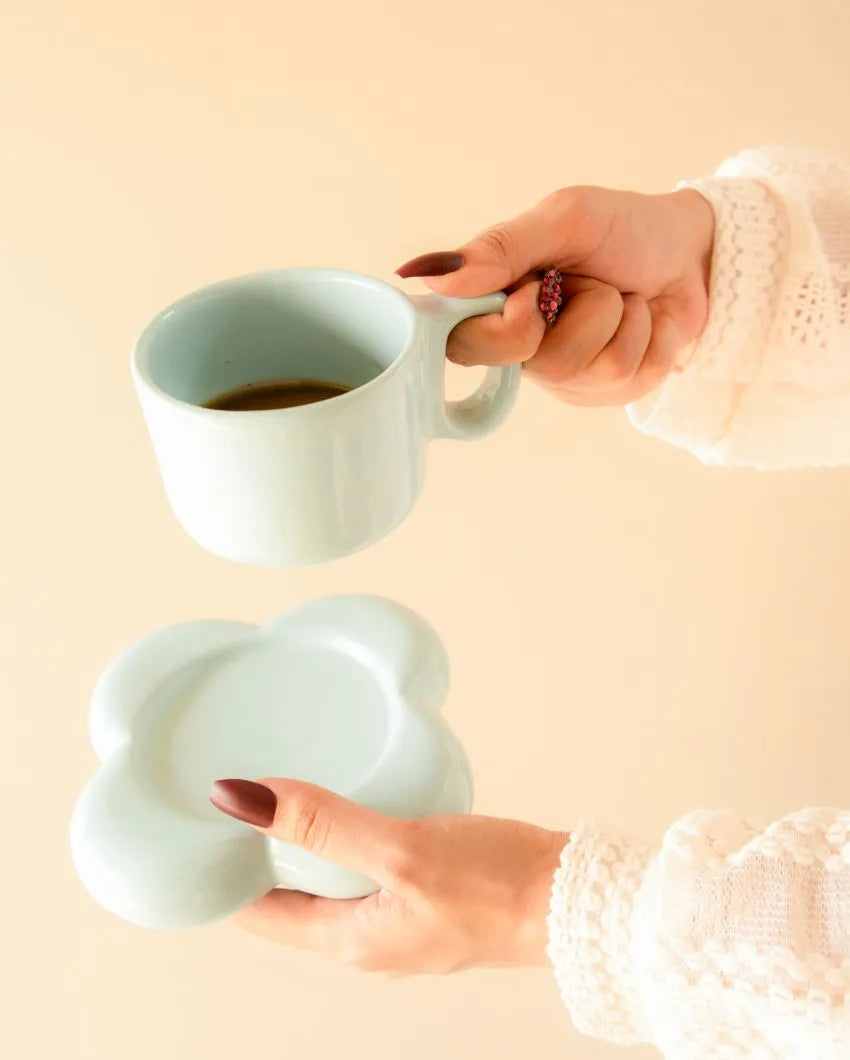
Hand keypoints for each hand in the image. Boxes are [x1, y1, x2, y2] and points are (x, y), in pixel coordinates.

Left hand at [209, 778, 566, 974]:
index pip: (258, 914)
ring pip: (331, 886)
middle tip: (239, 799)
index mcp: (351, 941)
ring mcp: (401, 924)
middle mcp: (369, 941)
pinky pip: (368, 875)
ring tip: (287, 795)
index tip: (199, 827)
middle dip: (259, 857)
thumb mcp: (399, 849)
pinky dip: (348, 842)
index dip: (221, 874)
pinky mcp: (429, 902)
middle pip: (291, 900)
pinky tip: (357, 807)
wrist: (573, 900)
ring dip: (306, 847)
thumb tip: (241, 799)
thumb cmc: (494, 886)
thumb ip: (324, 823)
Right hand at [396, 186, 713, 405]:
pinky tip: (646, 320)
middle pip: (540, 364)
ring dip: (625, 318)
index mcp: (496, 304)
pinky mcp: (609, 393)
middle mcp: (523, 349)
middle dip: (586, 312)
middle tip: (592, 284)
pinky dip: (652, 336)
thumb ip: (501, 246)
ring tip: (624, 297)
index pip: (464, 345)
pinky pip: (632, 377)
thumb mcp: (565, 218)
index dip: (508, 328)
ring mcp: (567, 377)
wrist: (693, 252)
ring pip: (593, 369)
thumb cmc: (623, 229)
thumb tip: (432, 276)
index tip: (537, 291)